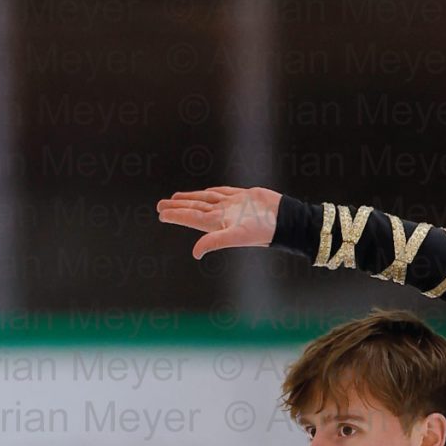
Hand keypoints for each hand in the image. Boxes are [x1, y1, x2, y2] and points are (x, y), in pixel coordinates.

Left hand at [155, 185, 280, 257]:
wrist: (285, 220)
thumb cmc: (263, 230)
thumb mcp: (237, 236)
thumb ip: (215, 242)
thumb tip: (195, 253)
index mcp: (218, 223)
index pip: (192, 218)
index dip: (176, 215)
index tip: (161, 214)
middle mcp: (223, 215)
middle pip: (195, 209)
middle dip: (177, 207)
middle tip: (160, 205)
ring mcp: (232, 206)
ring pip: (205, 200)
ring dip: (190, 199)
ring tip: (176, 198)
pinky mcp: (243, 197)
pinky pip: (222, 192)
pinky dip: (211, 192)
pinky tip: (205, 193)